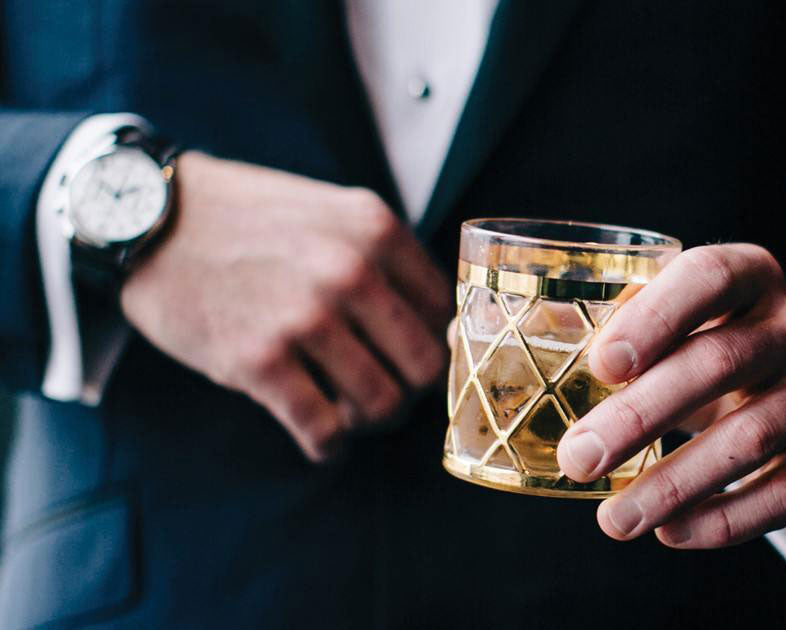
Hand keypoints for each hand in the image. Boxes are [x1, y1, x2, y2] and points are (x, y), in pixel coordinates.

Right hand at [121, 152, 451, 460]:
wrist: (149, 219)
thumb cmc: (249, 220)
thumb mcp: (332, 212)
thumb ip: (388, 259)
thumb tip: (449, 330)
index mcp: (376, 230)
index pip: (445, 314)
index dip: (432, 344)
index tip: (406, 356)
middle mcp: (351, 271)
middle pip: (424, 367)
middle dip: (407, 389)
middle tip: (380, 389)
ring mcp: (305, 317)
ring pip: (382, 405)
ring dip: (366, 419)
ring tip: (344, 409)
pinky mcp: (258, 360)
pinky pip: (323, 430)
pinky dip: (328, 445)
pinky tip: (320, 437)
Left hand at [556, 244, 785, 547]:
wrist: (782, 374)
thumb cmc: (697, 341)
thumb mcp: (665, 315)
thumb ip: (602, 320)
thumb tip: (501, 337)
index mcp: (747, 274)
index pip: (708, 277)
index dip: (655, 318)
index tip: (601, 366)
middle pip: (720, 363)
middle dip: (641, 416)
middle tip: (578, 458)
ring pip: (752, 436)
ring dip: (675, 483)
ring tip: (614, 519)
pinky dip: (726, 519)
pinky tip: (670, 532)